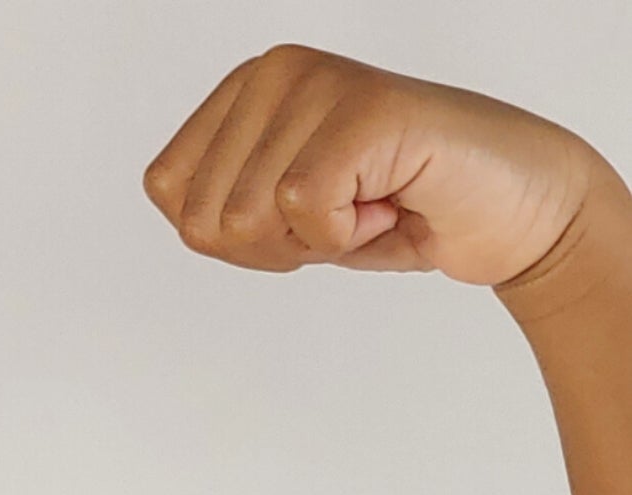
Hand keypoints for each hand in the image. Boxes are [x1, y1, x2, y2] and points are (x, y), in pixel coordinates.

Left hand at [144, 46, 603, 289]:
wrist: (502, 209)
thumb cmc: (392, 210)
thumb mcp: (275, 219)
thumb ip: (216, 206)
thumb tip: (181, 208)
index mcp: (246, 89)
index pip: (168, 190)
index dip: (227, 237)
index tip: (294, 216)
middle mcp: (275, 70)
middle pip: (201, 217)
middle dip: (267, 247)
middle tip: (336, 215)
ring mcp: (318, 82)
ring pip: (246, 219)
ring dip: (309, 241)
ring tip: (365, 203)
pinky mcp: (362, 109)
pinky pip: (303, 211)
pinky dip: (344, 236)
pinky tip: (388, 202)